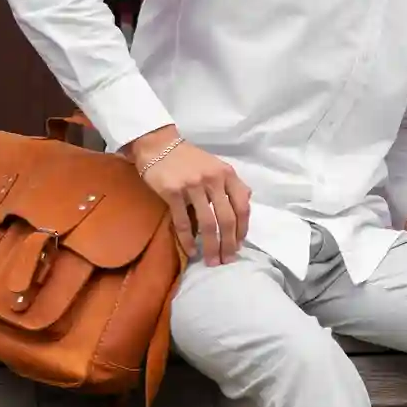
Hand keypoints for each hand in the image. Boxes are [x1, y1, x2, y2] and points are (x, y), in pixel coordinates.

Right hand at [126, 125, 250, 265]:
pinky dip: (188, 240)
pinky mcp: (173, 192)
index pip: (242, 206)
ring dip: (211, 247)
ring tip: (212, 261)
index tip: (239, 245)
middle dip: (229, 244)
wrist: (159, 145)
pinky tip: (192, 251)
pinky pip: (184, 222)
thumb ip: (232, 184)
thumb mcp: (216, 166)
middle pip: (227, 219)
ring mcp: (193, 186)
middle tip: (227, 260)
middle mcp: (213, 180)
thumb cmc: (190, 159)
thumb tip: (247, 200)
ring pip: (208, 224)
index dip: (243, 229)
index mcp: (227, 174)